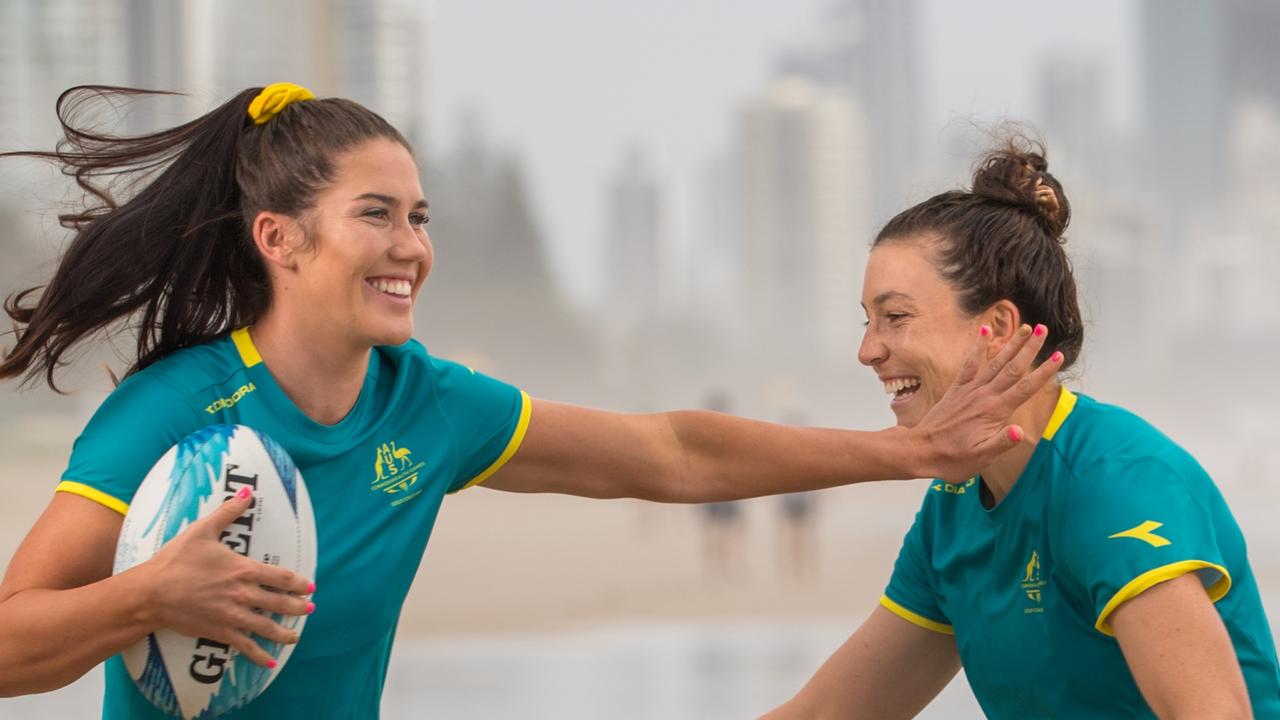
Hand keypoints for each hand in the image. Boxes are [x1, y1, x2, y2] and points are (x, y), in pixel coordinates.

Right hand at [137, 487, 313, 667]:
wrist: (150, 592)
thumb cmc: (175, 560)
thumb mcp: (202, 530)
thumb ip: (228, 512)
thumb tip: (247, 492)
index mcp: (243, 570)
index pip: (281, 577)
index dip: (298, 584)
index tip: (309, 588)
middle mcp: (244, 594)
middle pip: (280, 603)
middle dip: (298, 608)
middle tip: (309, 610)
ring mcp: (233, 616)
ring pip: (267, 627)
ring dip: (284, 633)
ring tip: (295, 636)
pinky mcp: (219, 632)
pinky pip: (245, 646)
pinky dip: (259, 656)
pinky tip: (269, 662)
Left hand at [911, 323, 1060, 481]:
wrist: (920, 450)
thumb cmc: (953, 458)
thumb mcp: (981, 457)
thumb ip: (1001, 443)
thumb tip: (1020, 431)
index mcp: (994, 411)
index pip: (1025, 388)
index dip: (1043, 372)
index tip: (1059, 356)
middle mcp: (983, 396)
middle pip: (1012, 368)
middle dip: (1029, 348)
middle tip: (1043, 329)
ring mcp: (969, 390)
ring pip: (994, 362)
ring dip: (1010, 344)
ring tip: (1024, 326)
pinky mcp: (957, 389)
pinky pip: (969, 364)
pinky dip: (978, 347)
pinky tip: (984, 331)